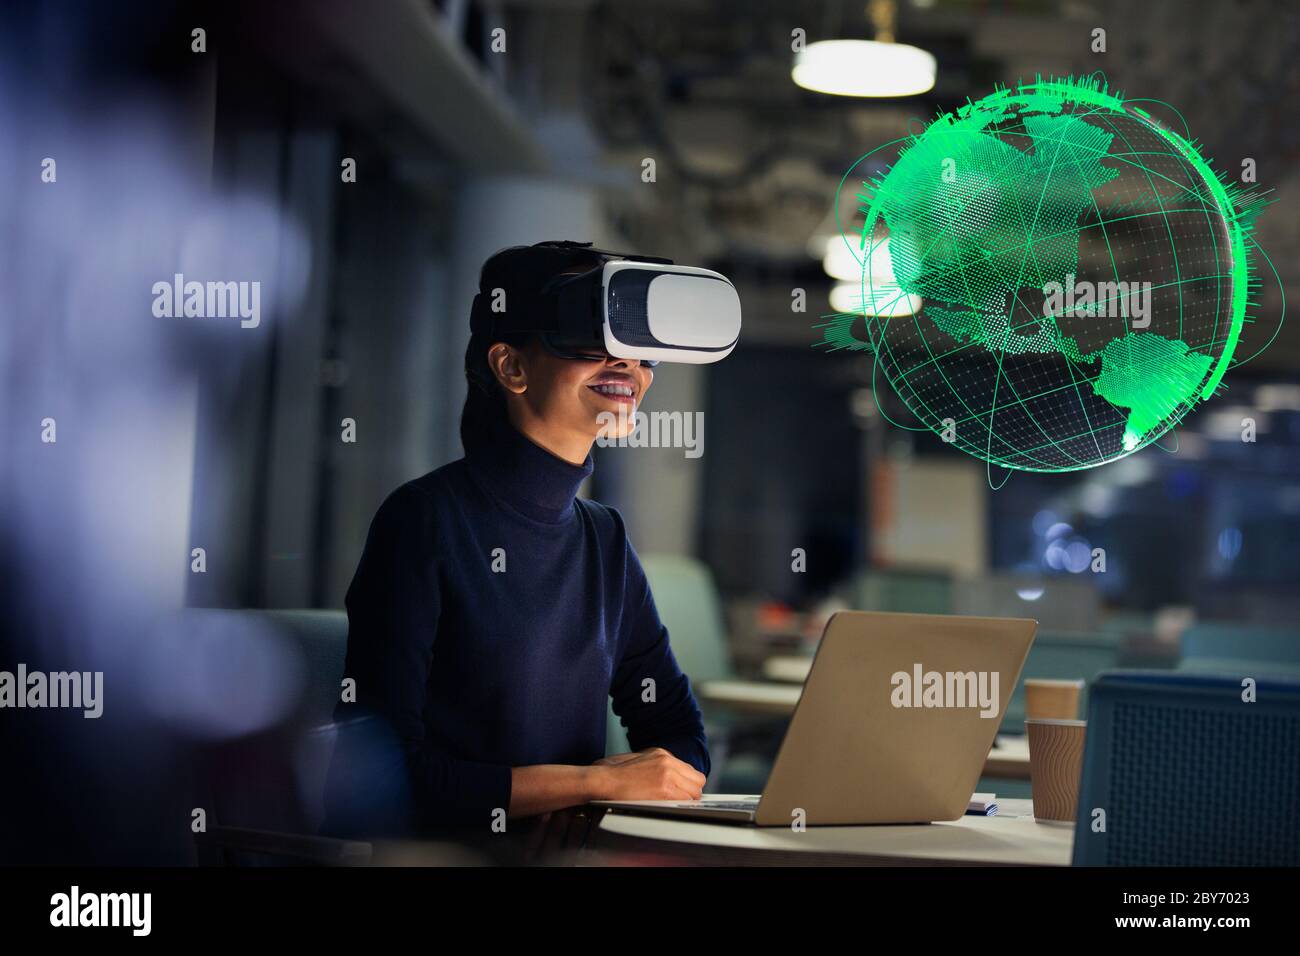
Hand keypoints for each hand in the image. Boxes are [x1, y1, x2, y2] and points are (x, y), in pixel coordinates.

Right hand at [591, 747, 705, 800]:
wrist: (602, 780)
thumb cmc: (610, 773)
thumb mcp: (635, 760)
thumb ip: (654, 766)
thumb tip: (666, 778)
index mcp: (661, 754)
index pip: (689, 770)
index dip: (687, 784)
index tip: (681, 792)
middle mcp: (668, 761)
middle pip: (698, 780)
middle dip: (691, 793)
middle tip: (679, 801)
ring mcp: (668, 774)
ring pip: (695, 792)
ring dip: (686, 801)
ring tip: (671, 806)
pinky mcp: (665, 790)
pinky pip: (685, 802)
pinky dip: (680, 807)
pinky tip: (667, 809)